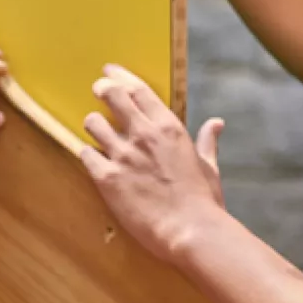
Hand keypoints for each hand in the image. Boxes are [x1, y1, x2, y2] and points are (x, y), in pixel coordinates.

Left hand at [79, 65, 227, 262]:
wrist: (191, 231)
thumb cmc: (203, 201)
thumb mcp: (208, 166)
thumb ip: (207, 142)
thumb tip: (216, 123)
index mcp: (169, 128)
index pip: (139, 90)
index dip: (121, 77)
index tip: (110, 72)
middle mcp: (143, 134)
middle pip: (112, 95)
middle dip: (102, 89)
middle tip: (97, 90)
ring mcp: (123, 155)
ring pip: (93, 123)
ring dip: (93, 124)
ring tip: (95, 129)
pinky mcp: (107, 177)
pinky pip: (85, 154)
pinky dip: (87, 154)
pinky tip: (91, 159)